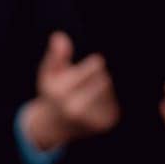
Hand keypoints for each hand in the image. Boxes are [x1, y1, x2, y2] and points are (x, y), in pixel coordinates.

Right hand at [22, 31, 120, 149]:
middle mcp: (76, 109)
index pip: (96, 66)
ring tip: (89, 94)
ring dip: (103, 89)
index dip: (93, 64)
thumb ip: (55, 55)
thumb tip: (60, 37)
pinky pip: (116, 103)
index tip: (92, 64)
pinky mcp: (105, 124)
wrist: (55, 126)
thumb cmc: (53, 93)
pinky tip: (94, 105)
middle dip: (98, 77)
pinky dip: (108, 101)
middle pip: (105, 79)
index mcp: (61, 93)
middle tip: (86, 82)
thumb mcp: (48, 73)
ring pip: (111, 90)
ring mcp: (91, 119)